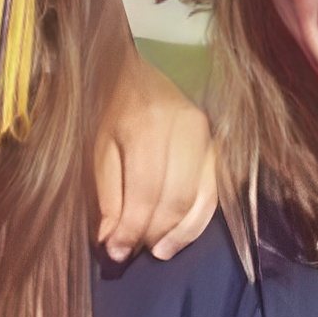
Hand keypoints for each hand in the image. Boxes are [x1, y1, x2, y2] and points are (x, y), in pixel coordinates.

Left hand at [94, 55, 218, 262]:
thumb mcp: (99, 143)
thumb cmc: (114, 104)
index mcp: (148, 126)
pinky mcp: (218, 146)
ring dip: (179, 234)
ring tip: (157, 251)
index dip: (131, 229)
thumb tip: (111, 239)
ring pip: (200, 200)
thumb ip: (106, 192)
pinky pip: (214, 192)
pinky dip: (198, 220)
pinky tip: (179, 235)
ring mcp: (208, 137)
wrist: (144, 63)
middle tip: (132, 252)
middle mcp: (185, 130)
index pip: (144, 191)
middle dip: (153, 233)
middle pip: (174, 199)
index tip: (115, 252)